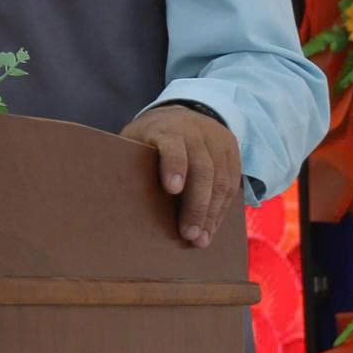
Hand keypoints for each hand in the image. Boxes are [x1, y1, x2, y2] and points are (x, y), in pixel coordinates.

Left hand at [121, 104, 241, 248]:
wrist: (180, 114)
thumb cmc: (150, 137)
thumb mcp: (135, 140)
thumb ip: (131, 163)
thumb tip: (119, 199)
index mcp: (167, 128)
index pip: (173, 146)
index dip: (173, 166)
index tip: (171, 189)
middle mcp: (195, 131)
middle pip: (202, 169)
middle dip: (197, 205)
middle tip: (189, 234)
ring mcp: (217, 140)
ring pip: (222, 179)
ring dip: (212, 213)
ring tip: (201, 239)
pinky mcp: (232, 151)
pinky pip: (233, 183)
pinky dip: (222, 208)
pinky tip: (212, 227)